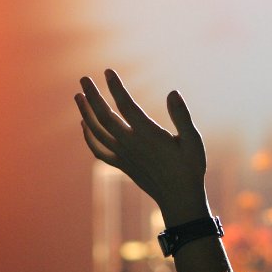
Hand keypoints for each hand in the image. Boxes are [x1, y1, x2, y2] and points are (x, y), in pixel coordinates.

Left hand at [75, 69, 209, 225]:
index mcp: (148, 135)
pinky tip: (83, 125)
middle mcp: (131, 144)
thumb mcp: (194, 141)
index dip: (116, 88)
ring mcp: (123, 155)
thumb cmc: (190, 168)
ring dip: (85, 113)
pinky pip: (98, 150)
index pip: (126, 106)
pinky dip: (88, 137)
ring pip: (97, 132)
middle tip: (83, 79)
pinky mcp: (121, 165)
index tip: (107, 72)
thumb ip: (182, 116)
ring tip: (78, 96)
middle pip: (104, 116)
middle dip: (92, 96)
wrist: (179, 199)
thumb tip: (172, 92)